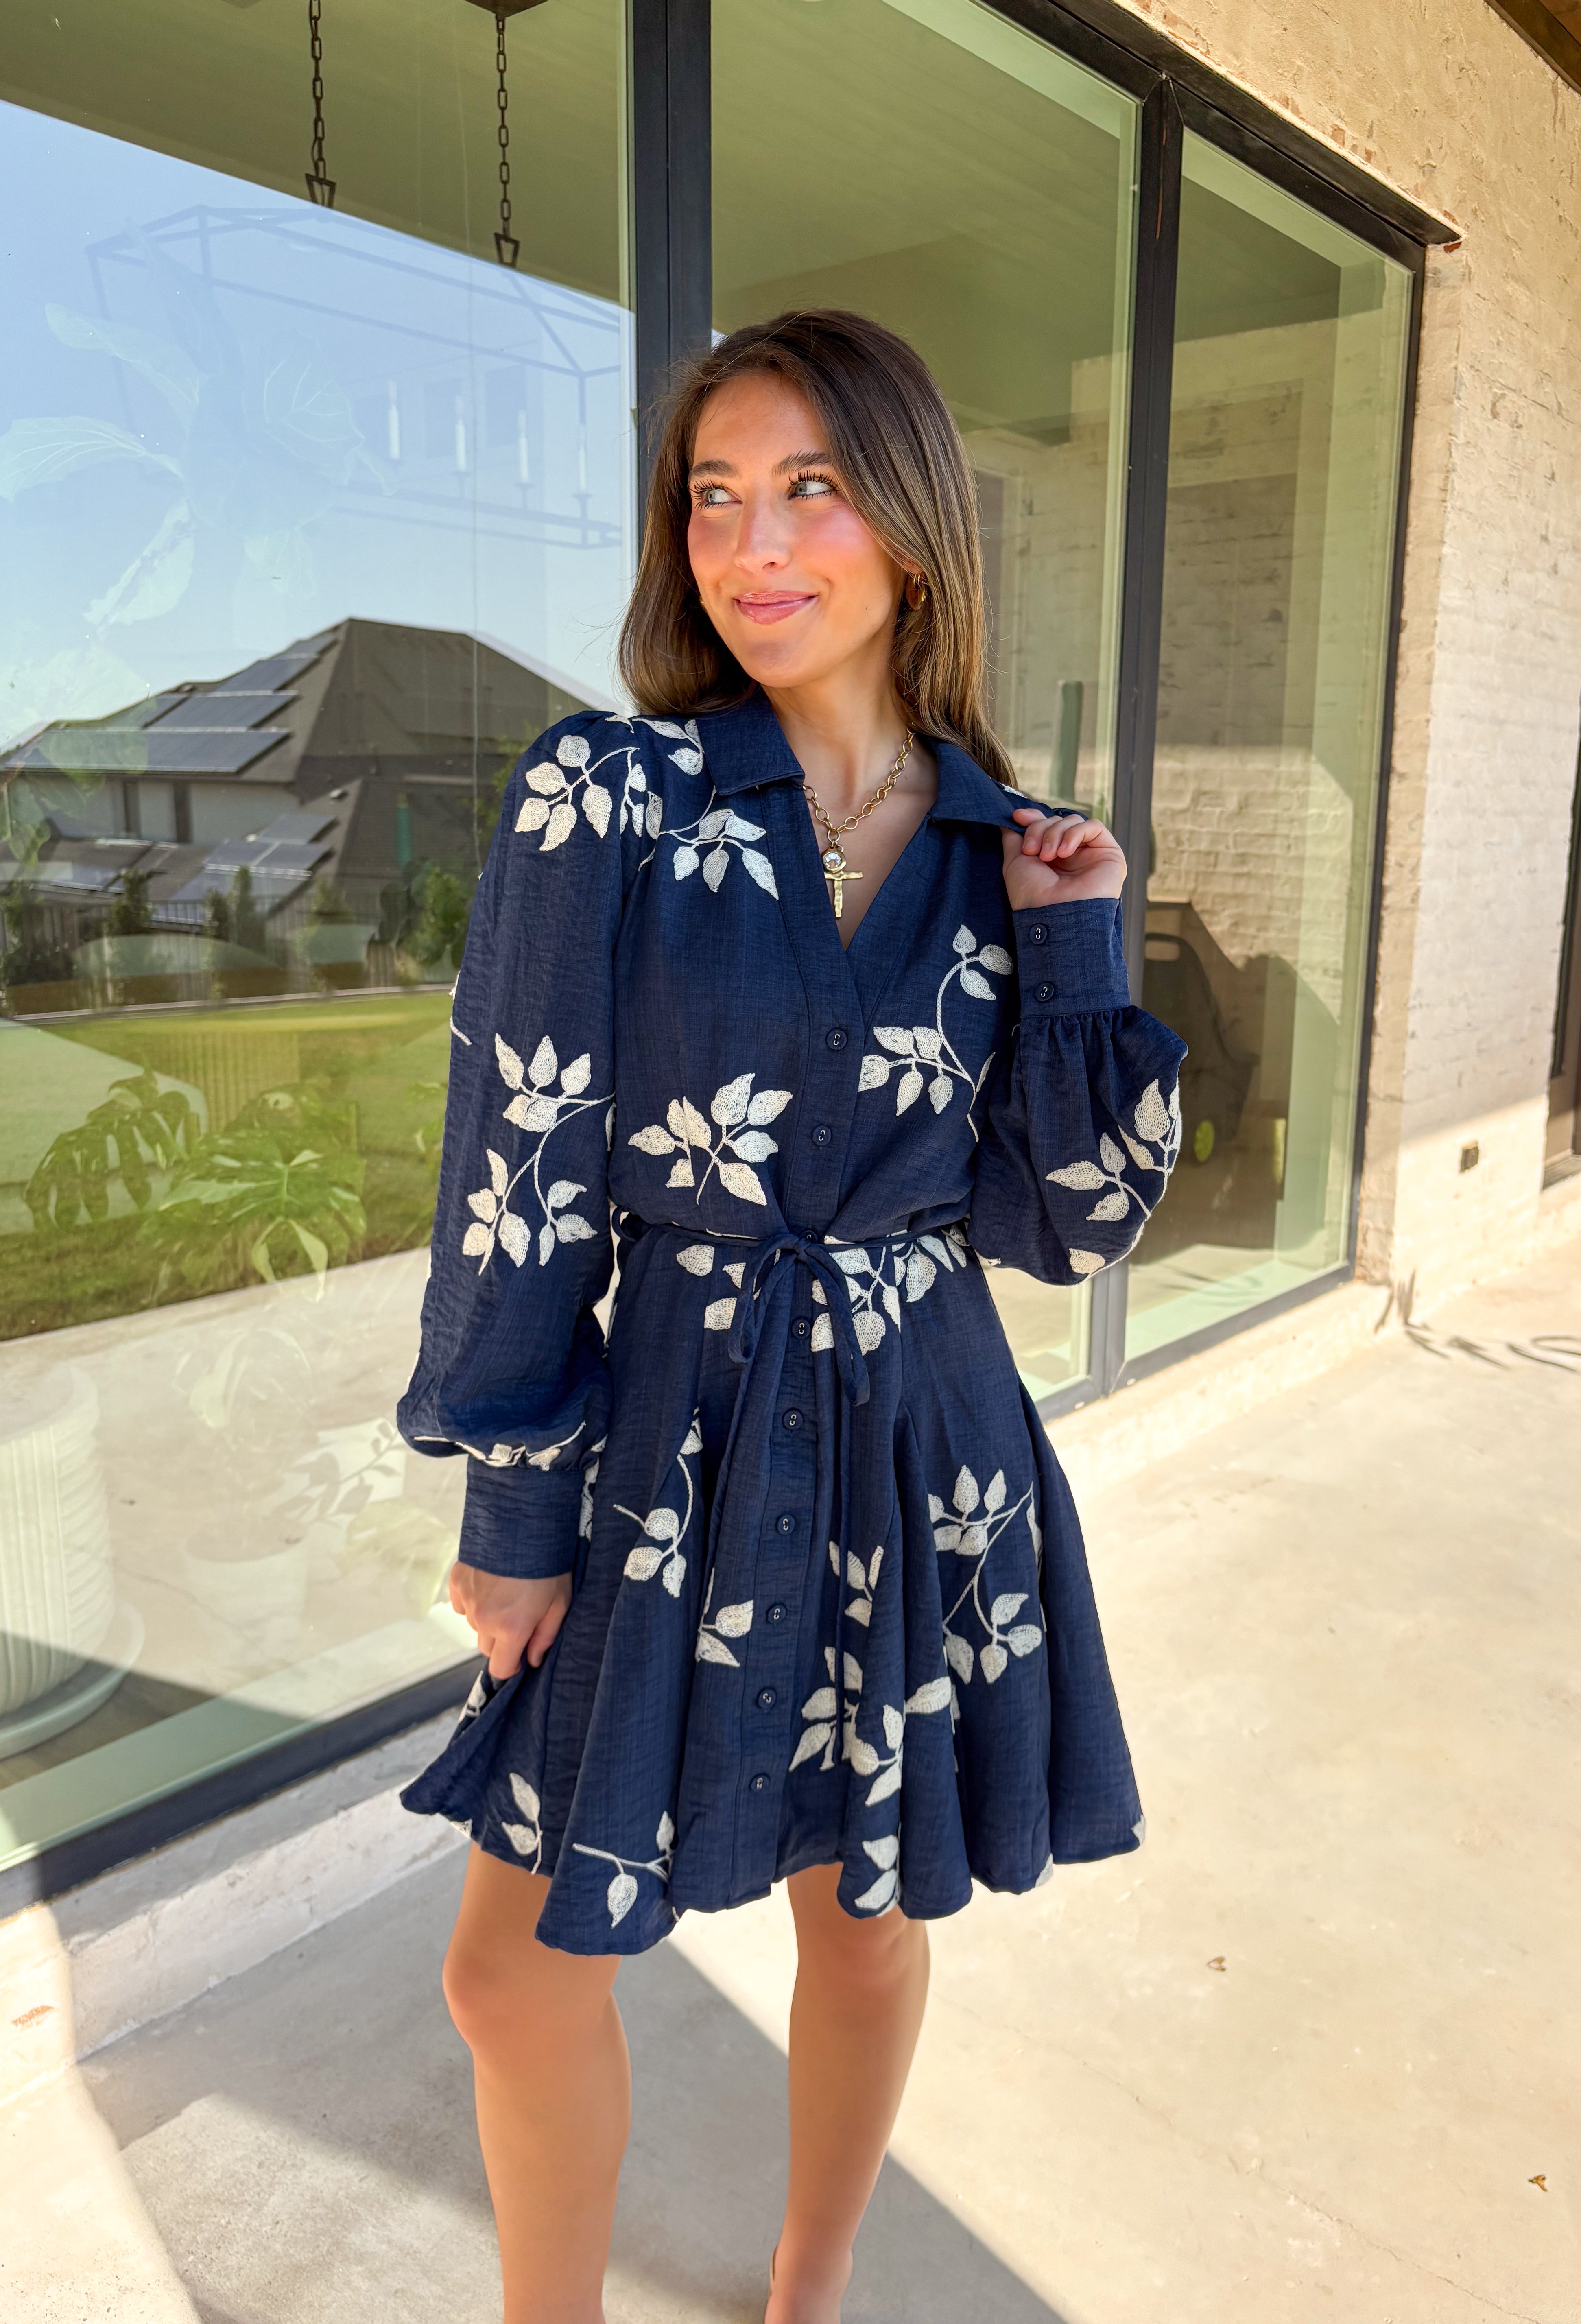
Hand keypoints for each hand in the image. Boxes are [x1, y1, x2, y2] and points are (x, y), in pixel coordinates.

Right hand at [448, 1562, 572, 1679]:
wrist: (524, 1523)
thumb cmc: (549, 1563)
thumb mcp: (560, 1602)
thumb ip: (545, 1636)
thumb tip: (533, 1660)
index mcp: (511, 1629)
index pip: (500, 1668)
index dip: (511, 1665)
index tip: (520, 1652)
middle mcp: (484, 1619)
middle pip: (487, 1647)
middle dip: (501, 1640)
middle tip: (517, 1616)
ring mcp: (468, 1600)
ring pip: (475, 1625)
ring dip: (488, 1618)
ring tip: (506, 1593)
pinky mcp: (457, 1582)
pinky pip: (463, 1604)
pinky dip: (474, 1599)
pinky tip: (490, 1582)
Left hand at [1001, 807, 1125, 909]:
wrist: (1053, 916)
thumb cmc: (1033, 895)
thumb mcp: (1014, 862)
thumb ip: (1014, 837)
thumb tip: (1011, 818)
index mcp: (1051, 858)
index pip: (1046, 825)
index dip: (1033, 818)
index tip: (1017, 817)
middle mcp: (1071, 856)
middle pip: (1057, 821)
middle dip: (1041, 830)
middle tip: (1032, 851)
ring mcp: (1090, 854)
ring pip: (1073, 821)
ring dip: (1055, 833)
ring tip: (1047, 856)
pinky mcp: (1109, 853)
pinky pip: (1093, 826)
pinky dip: (1075, 834)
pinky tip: (1065, 852)